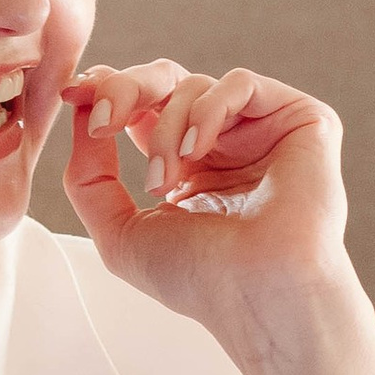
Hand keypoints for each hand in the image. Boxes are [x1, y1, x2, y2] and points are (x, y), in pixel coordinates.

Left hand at [63, 58, 374, 374]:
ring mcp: (263, 130)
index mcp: (188, 164)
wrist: (258, 295)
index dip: (107, 91)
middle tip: (103, 122)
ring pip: (195, 83)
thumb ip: (89, 177)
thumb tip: (82, 116)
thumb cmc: (200, 279)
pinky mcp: (301, 120)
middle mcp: (225, 142)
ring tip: (165, 179)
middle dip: (124, 90)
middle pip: (165, 79)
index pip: (143, 104)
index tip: (73, 96)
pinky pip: (241, 83)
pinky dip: (207, 109)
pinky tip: (196, 151)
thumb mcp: (120, 233)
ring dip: (164, 126)